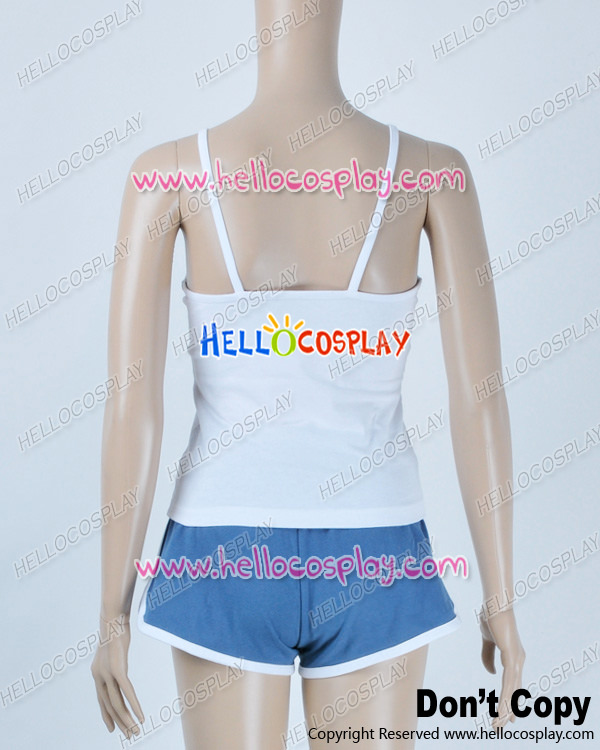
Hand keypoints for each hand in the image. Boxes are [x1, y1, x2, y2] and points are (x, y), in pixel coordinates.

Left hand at [91, 614, 144, 737]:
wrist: (113, 617)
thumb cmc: (116, 630)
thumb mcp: (113, 650)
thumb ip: (114, 662)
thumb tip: (119, 666)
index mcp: (96, 673)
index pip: (101, 700)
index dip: (107, 715)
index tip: (113, 728)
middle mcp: (99, 676)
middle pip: (109, 706)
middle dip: (120, 722)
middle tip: (129, 734)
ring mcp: (107, 674)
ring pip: (117, 704)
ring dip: (128, 719)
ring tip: (136, 731)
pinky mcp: (118, 670)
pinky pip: (127, 693)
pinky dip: (134, 706)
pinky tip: (141, 716)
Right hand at [479, 607, 525, 729]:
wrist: (495, 604)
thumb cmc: (492, 617)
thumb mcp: (487, 640)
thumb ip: (488, 656)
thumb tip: (491, 673)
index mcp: (514, 656)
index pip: (513, 683)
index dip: (511, 700)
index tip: (509, 716)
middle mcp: (518, 660)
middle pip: (514, 690)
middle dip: (509, 710)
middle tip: (503, 726)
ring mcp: (516, 659)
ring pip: (512, 690)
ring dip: (505, 708)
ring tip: (499, 723)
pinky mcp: (512, 656)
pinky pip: (508, 682)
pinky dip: (505, 696)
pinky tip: (502, 707)